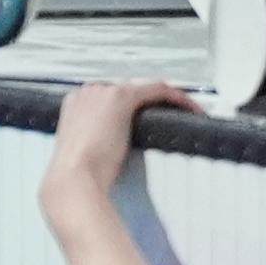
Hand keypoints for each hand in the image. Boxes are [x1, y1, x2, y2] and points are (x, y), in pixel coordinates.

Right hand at [41, 79, 192, 210]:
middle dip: (147, 102)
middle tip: (168, 118)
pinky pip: (156, 89)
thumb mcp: (82, 154)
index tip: (145, 120)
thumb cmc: (77, 174)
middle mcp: (87, 92)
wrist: (74, 178)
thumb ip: (92, 144)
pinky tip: (191, 108)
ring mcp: (103, 92)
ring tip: (185, 113)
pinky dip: (176, 97)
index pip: (107, 97)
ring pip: (142, 86)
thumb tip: (108, 152)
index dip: (129, 108)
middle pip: (125, 89)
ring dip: (165, 98)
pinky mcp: (122, 97)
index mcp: (74, 104)